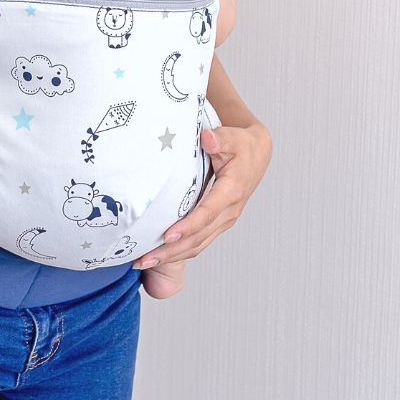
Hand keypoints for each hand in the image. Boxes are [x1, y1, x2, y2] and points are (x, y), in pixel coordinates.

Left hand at [133, 122, 271, 269]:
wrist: (256, 156)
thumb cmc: (242, 146)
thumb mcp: (233, 138)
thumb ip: (220, 138)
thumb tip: (207, 137)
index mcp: (231, 191)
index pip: (207, 212)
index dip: (188, 226)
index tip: (167, 235)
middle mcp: (228, 211)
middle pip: (198, 237)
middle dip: (171, 251)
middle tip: (144, 259)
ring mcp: (223, 220)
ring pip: (197, 245)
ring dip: (172, 256)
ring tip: (144, 262)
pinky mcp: (217, 223)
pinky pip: (198, 242)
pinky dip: (179, 251)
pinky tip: (158, 255)